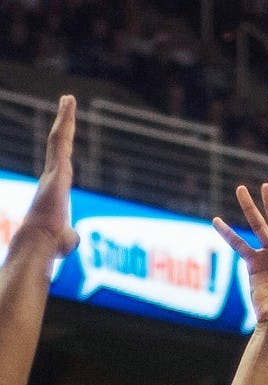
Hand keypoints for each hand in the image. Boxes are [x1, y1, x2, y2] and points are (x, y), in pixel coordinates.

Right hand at [15, 95, 78, 259]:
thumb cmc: (50, 244)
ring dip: (65, 118)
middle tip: (66, 106)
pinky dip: (65, 121)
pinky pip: (61, 139)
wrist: (41, 242)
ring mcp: (54, 171)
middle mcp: (52, 176)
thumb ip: (68, 236)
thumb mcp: (64, 239)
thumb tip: (70, 238)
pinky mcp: (57, 168)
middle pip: (58, 146)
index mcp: (55, 190)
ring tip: (69, 100)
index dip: (63, 151)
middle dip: (63, 126)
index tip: (65, 138)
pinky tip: (69, 106)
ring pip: (59, 139)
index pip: (61, 165)